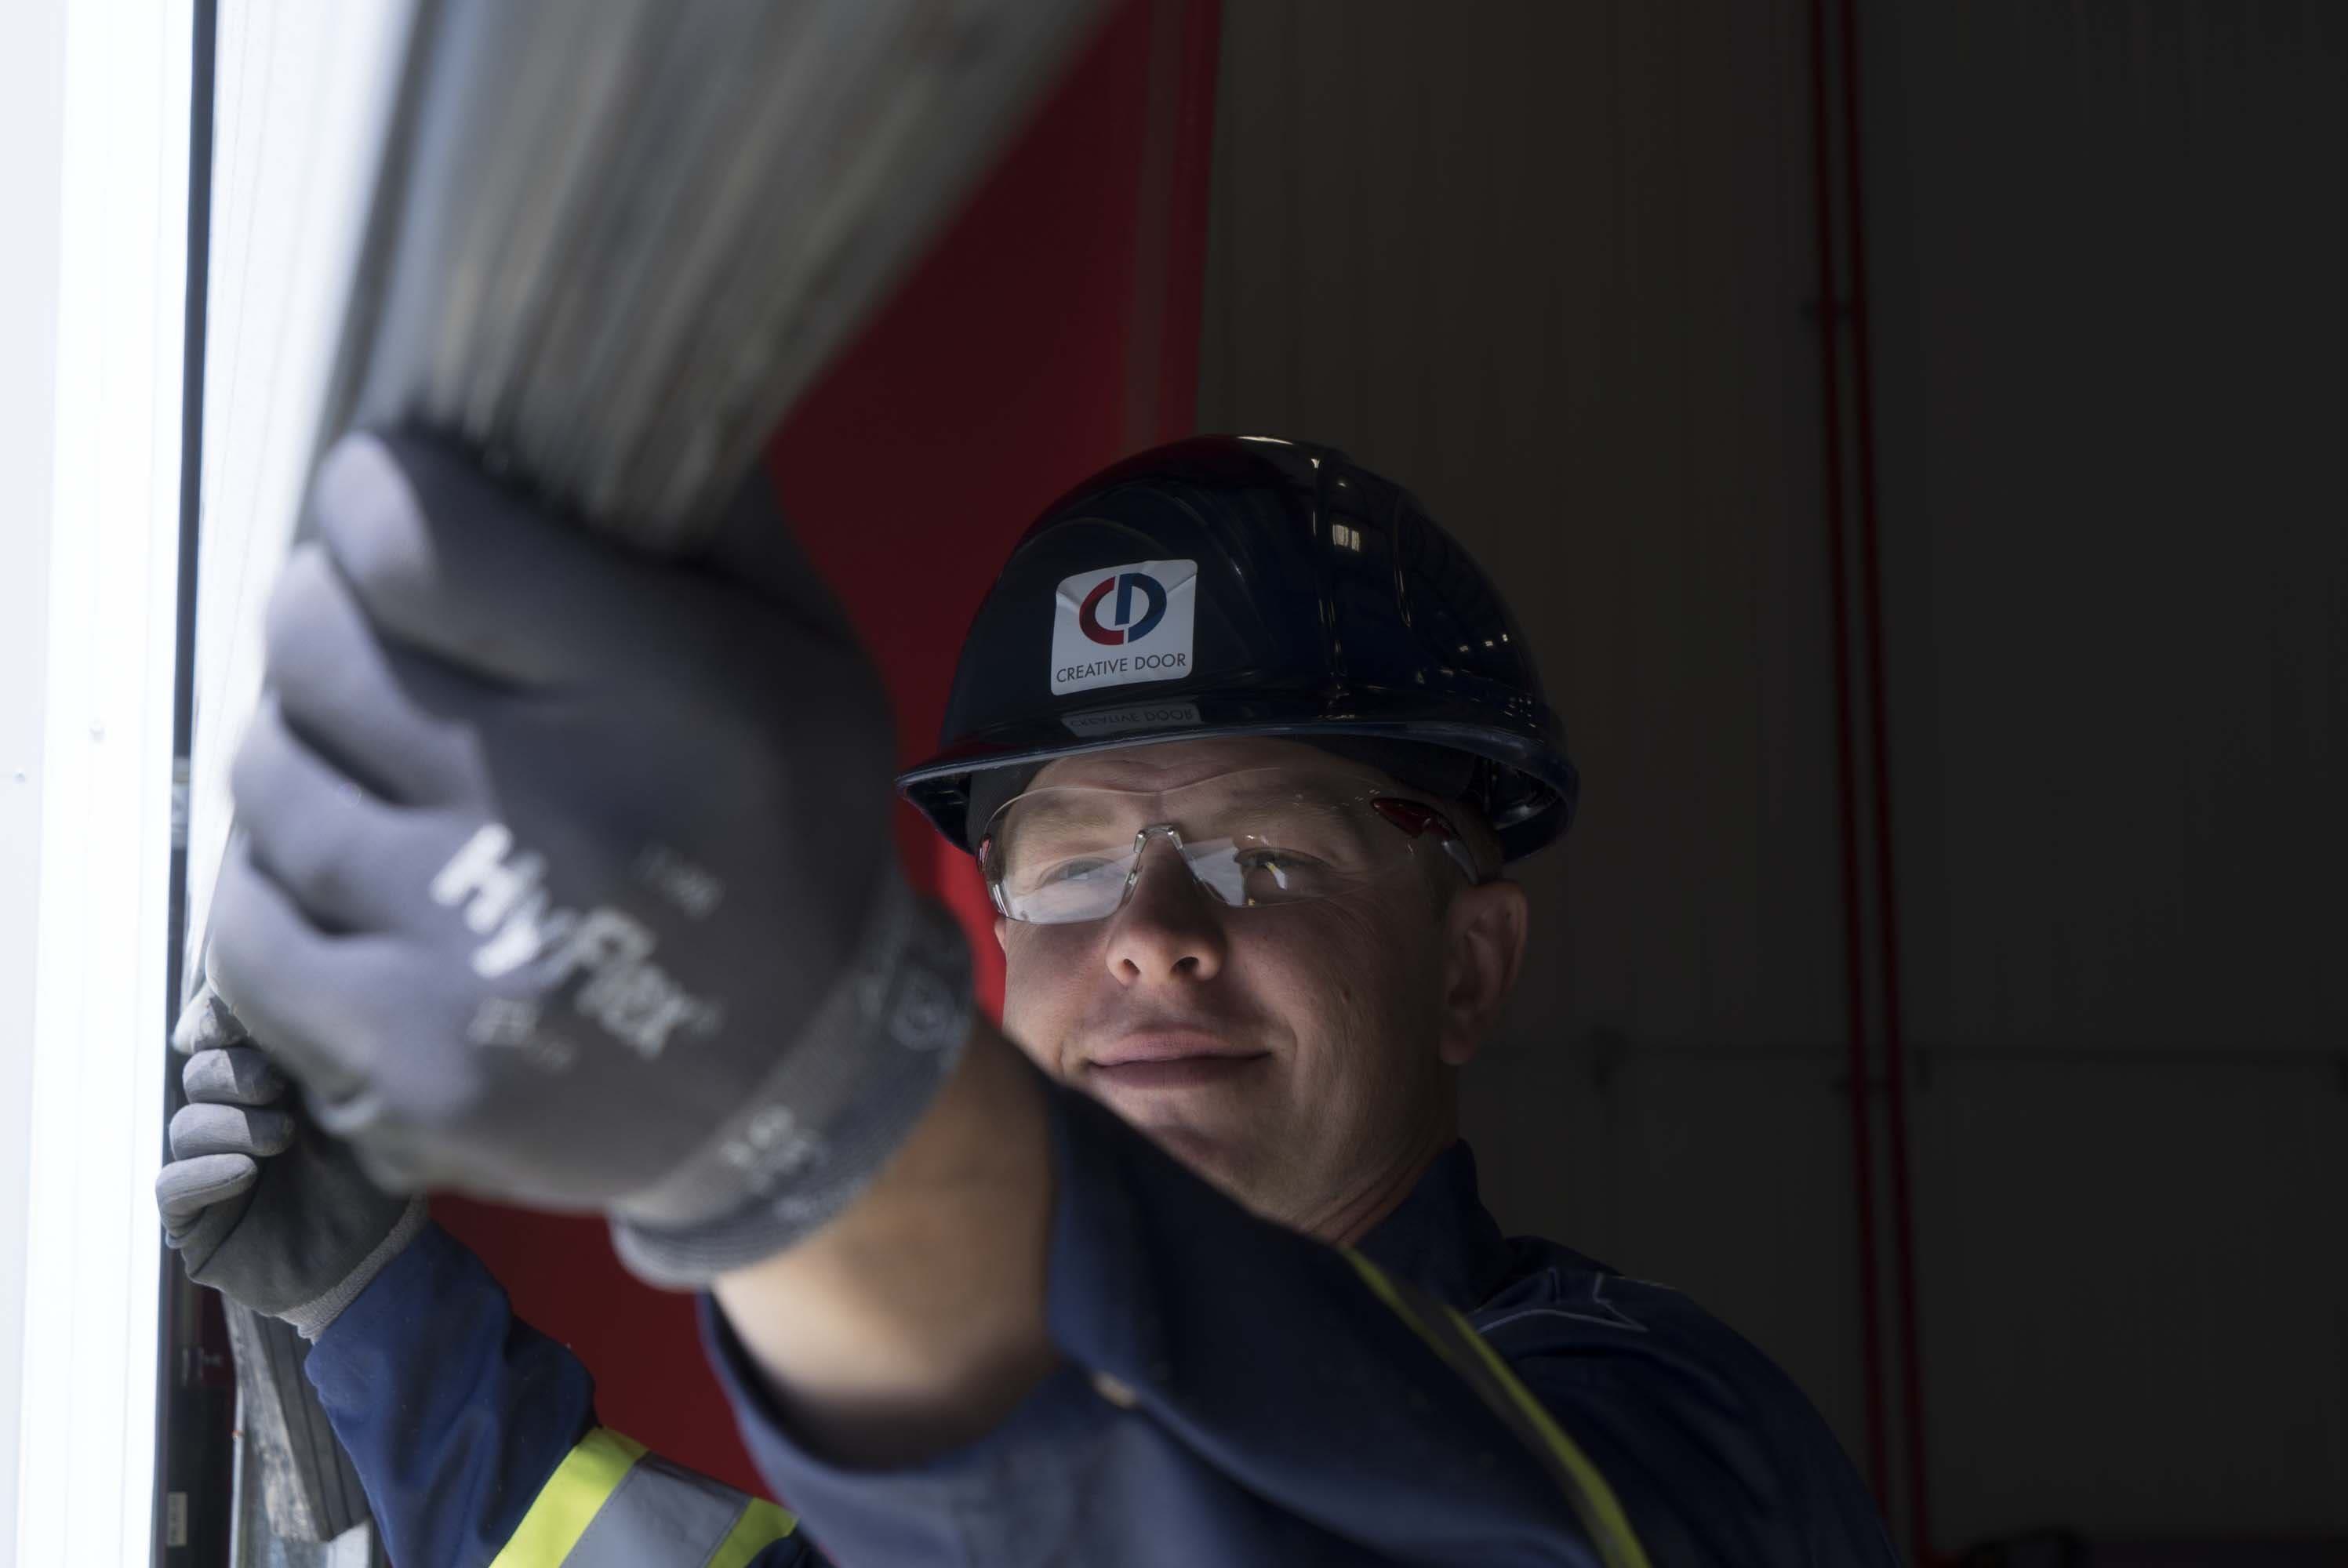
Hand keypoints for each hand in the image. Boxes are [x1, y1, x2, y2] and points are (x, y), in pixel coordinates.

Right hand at [158, 977, 426, 1337]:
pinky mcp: (193, 1217)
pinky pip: (172, 1183)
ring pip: (186, 1124)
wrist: (378, 1260)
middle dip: (235, 1073)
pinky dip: (206, 1171)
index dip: (223, 1022)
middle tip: (278, 1087)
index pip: (220, 1035)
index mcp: (270, 1081)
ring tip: (281, 1140)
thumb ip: (313, 1057)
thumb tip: (266, 1004)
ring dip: (232, 1125)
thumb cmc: (374, 1176)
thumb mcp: (353, 1106)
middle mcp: (233, 1117)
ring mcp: (209, 1165)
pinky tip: (245, 1172)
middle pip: (200, 1073)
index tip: (246, 1022)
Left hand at [203, 431, 969, 1284]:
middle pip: (314, 642)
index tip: (376, 497)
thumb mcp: (814, 661)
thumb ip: (714, 524)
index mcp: (662, 697)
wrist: (807, 1093)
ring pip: (266, 775)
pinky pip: (245, 924)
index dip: (365, 493)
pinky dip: (275, 879)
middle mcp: (552, 815)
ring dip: (299, 742)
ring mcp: (463, 952)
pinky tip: (344, 867)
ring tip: (364, 751)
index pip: (412, 541)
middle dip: (322, 606)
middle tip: (361, 617)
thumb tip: (591, 395)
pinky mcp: (402, 1060)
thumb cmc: (802, 845)